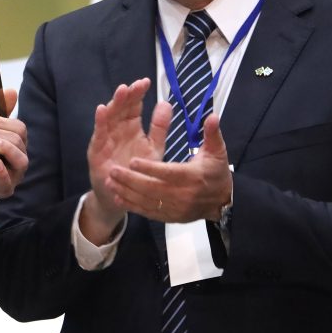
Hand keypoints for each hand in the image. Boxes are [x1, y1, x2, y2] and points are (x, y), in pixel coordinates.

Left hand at [0, 88, 27, 198]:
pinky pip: (8, 182)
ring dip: (6, 148)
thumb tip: (10, 91)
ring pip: (21, 160)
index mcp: (17, 143)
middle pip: (19, 141)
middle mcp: (19, 158)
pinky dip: (2, 172)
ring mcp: (15, 175)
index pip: (20, 128)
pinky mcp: (5, 189)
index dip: (3, 122)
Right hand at [80, 79, 169, 242]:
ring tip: (121, 91)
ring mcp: (106, 139)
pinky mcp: (97, 152)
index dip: (138, 94)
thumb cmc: (139, 171)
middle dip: (127, 95)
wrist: (126, 196)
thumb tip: (166, 103)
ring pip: (110, 117)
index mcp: (132, 127)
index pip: (134, 106)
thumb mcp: (154, 148)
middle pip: (121, 108)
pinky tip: (102, 110)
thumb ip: (159, 128)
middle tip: (135, 85)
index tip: (146, 82)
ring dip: (115, 104)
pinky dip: (100, 122)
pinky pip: (99, 135)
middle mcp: (118, 130)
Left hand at [106, 112, 232, 222]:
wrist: (222, 202)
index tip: (132, 161)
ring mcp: (175, 208)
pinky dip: (133, 206)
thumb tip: (212, 115)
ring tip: (110, 182)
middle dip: (130, 180)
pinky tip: (118, 198)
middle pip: (153, 189)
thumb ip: (212, 134)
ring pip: (147, 201)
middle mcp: (183, 195)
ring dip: (127, 193)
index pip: (168, 173)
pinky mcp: (170, 217)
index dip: (150, 168)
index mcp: (193, 177)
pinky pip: (149, 212)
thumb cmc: (216, 173)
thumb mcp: (217, 152)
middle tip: (112, 170)